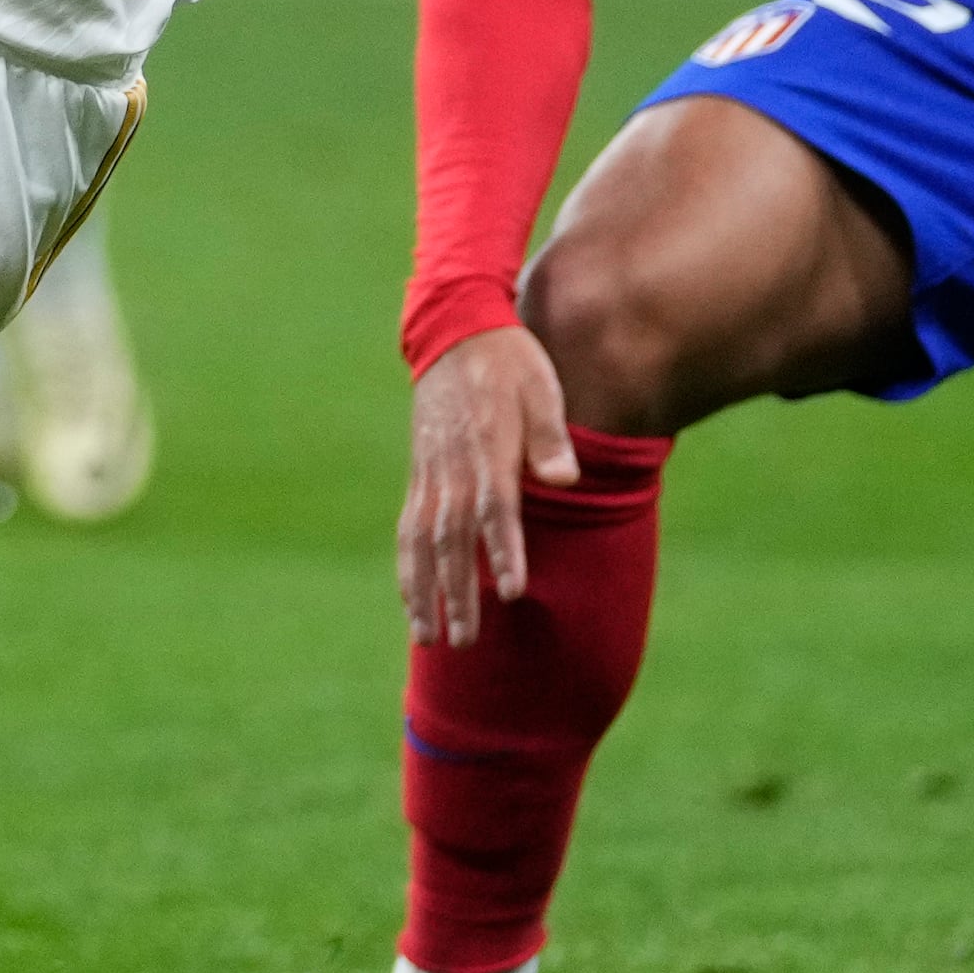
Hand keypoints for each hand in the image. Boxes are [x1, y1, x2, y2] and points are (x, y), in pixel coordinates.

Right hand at [400, 323, 575, 647]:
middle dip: (458, 591)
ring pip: (421, 542)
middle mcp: (453, 468)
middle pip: (454, 538)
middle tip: (466, 640)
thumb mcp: (541, 388)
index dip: (503, 550)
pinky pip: (408, 529)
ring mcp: (431, 474)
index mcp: (489, 449)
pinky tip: (412, 601)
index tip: (511, 591)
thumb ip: (550, 437)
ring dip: (423, 591)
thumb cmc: (511, 364)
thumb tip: (566, 477)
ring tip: (428, 638)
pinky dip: (407, 567)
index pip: (497, 509)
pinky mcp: (420, 476)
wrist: (457, 332)